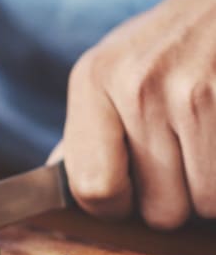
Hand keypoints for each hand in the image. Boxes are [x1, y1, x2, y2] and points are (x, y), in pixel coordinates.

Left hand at [58, 0, 215, 228]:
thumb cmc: (168, 44)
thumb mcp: (111, 70)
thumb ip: (85, 133)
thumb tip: (54, 185)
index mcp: (93, 79)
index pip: (93, 188)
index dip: (115, 205)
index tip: (130, 194)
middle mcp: (138, 85)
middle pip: (159, 211)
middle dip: (173, 198)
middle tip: (181, 155)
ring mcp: (195, 93)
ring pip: (205, 206)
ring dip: (209, 189)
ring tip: (206, 141)